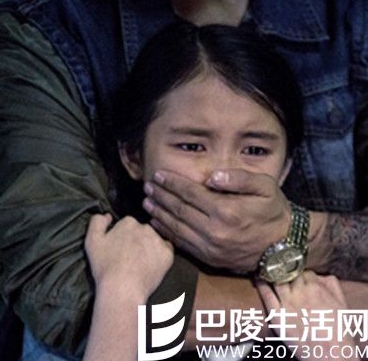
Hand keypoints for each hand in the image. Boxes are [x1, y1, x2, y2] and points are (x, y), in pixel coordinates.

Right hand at [85, 214, 173, 298]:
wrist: (122, 289)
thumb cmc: (105, 266)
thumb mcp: (92, 241)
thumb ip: (97, 222)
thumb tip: (107, 216)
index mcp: (128, 222)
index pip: (128, 225)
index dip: (122, 237)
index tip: (119, 248)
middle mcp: (145, 228)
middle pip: (142, 231)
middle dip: (137, 240)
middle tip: (129, 257)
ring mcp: (158, 241)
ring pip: (154, 240)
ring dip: (149, 247)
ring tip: (139, 263)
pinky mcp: (167, 254)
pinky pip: (166, 251)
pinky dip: (160, 256)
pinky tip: (150, 265)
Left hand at [143, 169, 290, 271]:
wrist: (286, 245)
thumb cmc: (274, 211)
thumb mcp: (265, 187)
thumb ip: (239, 179)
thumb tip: (212, 176)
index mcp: (227, 211)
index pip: (191, 193)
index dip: (172, 183)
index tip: (159, 174)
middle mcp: (216, 232)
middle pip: (179, 210)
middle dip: (161, 196)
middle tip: (147, 186)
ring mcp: (211, 248)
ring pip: (177, 228)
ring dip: (159, 214)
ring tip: (147, 202)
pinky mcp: (210, 259)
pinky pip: (183, 244)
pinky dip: (167, 232)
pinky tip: (157, 223)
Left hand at [257, 271, 358, 360]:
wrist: (331, 353)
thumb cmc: (338, 331)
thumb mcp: (342, 304)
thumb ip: (332, 285)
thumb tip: (321, 275)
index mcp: (316, 288)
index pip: (304, 272)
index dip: (301, 274)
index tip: (298, 276)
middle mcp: (300, 292)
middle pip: (289, 273)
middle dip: (288, 273)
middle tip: (283, 273)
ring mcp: (287, 302)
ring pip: (277, 280)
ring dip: (272, 274)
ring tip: (267, 271)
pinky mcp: (277, 314)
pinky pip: (266, 294)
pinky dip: (261, 284)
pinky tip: (258, 278)